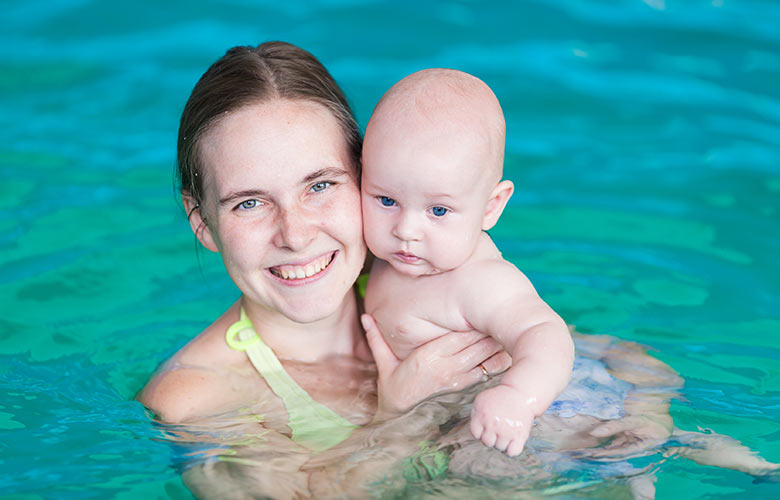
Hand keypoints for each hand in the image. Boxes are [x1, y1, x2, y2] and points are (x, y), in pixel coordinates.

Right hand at [361, 314, 509, 418]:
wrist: (402, 420)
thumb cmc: (393, 389)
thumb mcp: (383, 364)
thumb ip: (376, 339)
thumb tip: (365, 317)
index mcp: (429, 357)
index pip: (458, 336)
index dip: (474, 323)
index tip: (484, 309)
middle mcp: (446, 367)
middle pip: (477, 344)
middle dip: (491, 330)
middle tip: (504, 314)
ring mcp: (458, 379)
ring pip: (485, 358)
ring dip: (498, 344)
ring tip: (510, 329)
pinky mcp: (464, 388)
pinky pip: (486, 373)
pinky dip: (498, 361)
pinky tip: (508, 351)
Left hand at [470, 384, 533, 456]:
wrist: (521, 393)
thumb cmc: (500, 397)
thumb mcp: (481, 399)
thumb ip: (474, 414)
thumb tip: (475, 429)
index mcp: (482, 416)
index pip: (476, 435)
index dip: (481, 432)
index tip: (487, 427)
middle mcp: (493, 424)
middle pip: (487, 443)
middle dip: (492, 437)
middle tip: (498, 429)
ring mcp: (506, 431)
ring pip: (500, 448)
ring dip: (502, 442)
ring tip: (506, 432)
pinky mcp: (520, 435)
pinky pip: (513, 452)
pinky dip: (511, 451)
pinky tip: (512, 443)